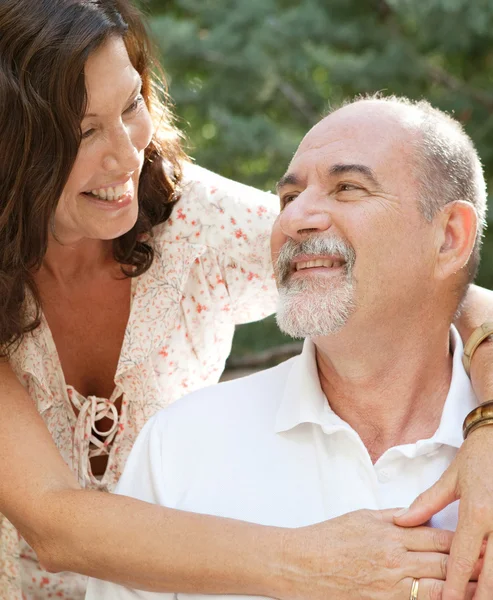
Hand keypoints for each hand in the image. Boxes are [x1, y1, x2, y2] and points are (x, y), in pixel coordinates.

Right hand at [279, 508, 477, 599]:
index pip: (437, 536)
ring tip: (479, 587)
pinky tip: (446, 598)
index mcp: (392, 533)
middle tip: (487, 562)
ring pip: (437, 589)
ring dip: (460, 588)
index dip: (461, 540)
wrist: (303, 563)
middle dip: (469, 565)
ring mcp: (391, 586)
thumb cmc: (328, 537)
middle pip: (443, 562)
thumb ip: (392, 516)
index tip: (477, 541)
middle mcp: (396, 560)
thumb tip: (413, 515)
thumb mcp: (362, 516)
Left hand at [394, 425, 492, 599]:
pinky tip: (492, 577)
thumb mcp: (452, 479)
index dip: (455, 585)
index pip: (462, 558)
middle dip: (479, 596)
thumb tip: (402, 520)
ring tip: (479, 597)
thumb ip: (427, 503)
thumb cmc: (478, 457)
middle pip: (491, 574)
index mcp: (477, 513)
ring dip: (492, 586)